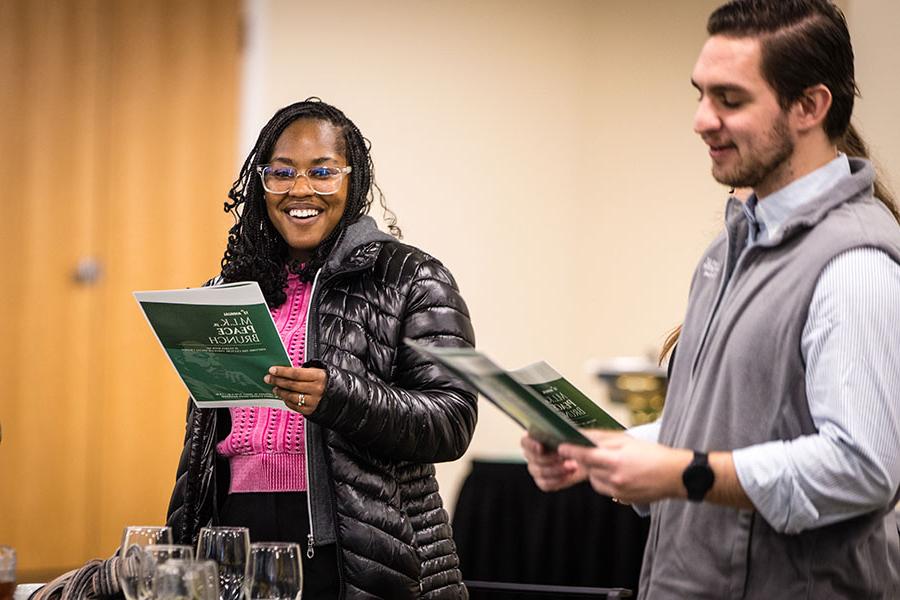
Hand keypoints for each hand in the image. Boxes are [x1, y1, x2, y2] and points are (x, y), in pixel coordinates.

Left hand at [264, 366, 327, 415]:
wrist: (342, 396)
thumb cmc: (328, 381)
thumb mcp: (320, 371)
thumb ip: (304, 371)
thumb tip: (285, 371)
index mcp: (319, 376)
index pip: (296, 373)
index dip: (282, 371)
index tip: (272, 370)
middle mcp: (317, 389)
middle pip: (292, 385)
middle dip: (277, 381)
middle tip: (268, 378)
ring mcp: (314, 401)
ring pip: (291, 396)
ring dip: (281, 392)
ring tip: (275, 388)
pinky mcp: (311, 410)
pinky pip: (295, 406)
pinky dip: (287, 401)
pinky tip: (284, 397)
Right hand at [520, 434, 587, 491]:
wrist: (585, 457)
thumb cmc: (578, 442)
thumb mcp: (573, 436)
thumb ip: (563, 438)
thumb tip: (559, 445)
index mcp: (535, 437)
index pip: (525, 442)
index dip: (530, 445)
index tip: (541, 448)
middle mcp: (532, 453)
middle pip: (533, 458)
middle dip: (550, 459)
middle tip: (565, 456)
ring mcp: (536, 468)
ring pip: (539, 472)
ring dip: (557, 470)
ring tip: (572, 466)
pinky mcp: (543, 481)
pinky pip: (545, 484)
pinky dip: (558, 480)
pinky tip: (568, 475)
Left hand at [557, 430, 690, 504]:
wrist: (675, 476)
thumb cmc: (653, 454)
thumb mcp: (628, 441)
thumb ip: (603, 439)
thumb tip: (584, 435)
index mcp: (616, 461)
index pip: (585, 456)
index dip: (571, 451)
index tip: (561, 447)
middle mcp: (614, 479)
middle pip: (588, 469)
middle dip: (585, 460)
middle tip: (589, 451)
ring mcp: (618, 492)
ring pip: (594, 480)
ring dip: (595, 471)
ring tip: (609, 462)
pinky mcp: (622, 499)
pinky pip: (605, 489)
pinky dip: (604, 480)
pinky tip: (617, 473)